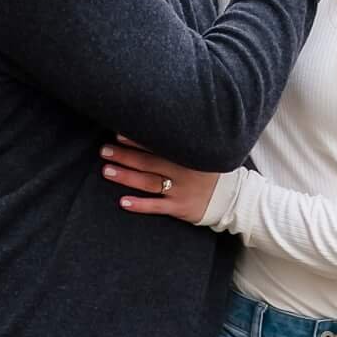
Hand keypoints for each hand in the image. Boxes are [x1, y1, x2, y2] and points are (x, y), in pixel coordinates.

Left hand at [102, 138, 218, 223]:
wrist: (232, 197)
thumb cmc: (210, 172)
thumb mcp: (204, 152)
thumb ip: (183, 143)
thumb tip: (157, 130)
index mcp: (187, 154)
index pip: (158, 144)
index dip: (137, 139)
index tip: (118, 133)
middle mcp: (183, 170)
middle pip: (148, 162)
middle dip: (125, 156)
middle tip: (105, 151)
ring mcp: (181, 189)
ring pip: (149, 182)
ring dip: (127, 176)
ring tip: (107, 171)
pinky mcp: (180, 207)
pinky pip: (157, 206)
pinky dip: (140, 204)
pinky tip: (123, 202)